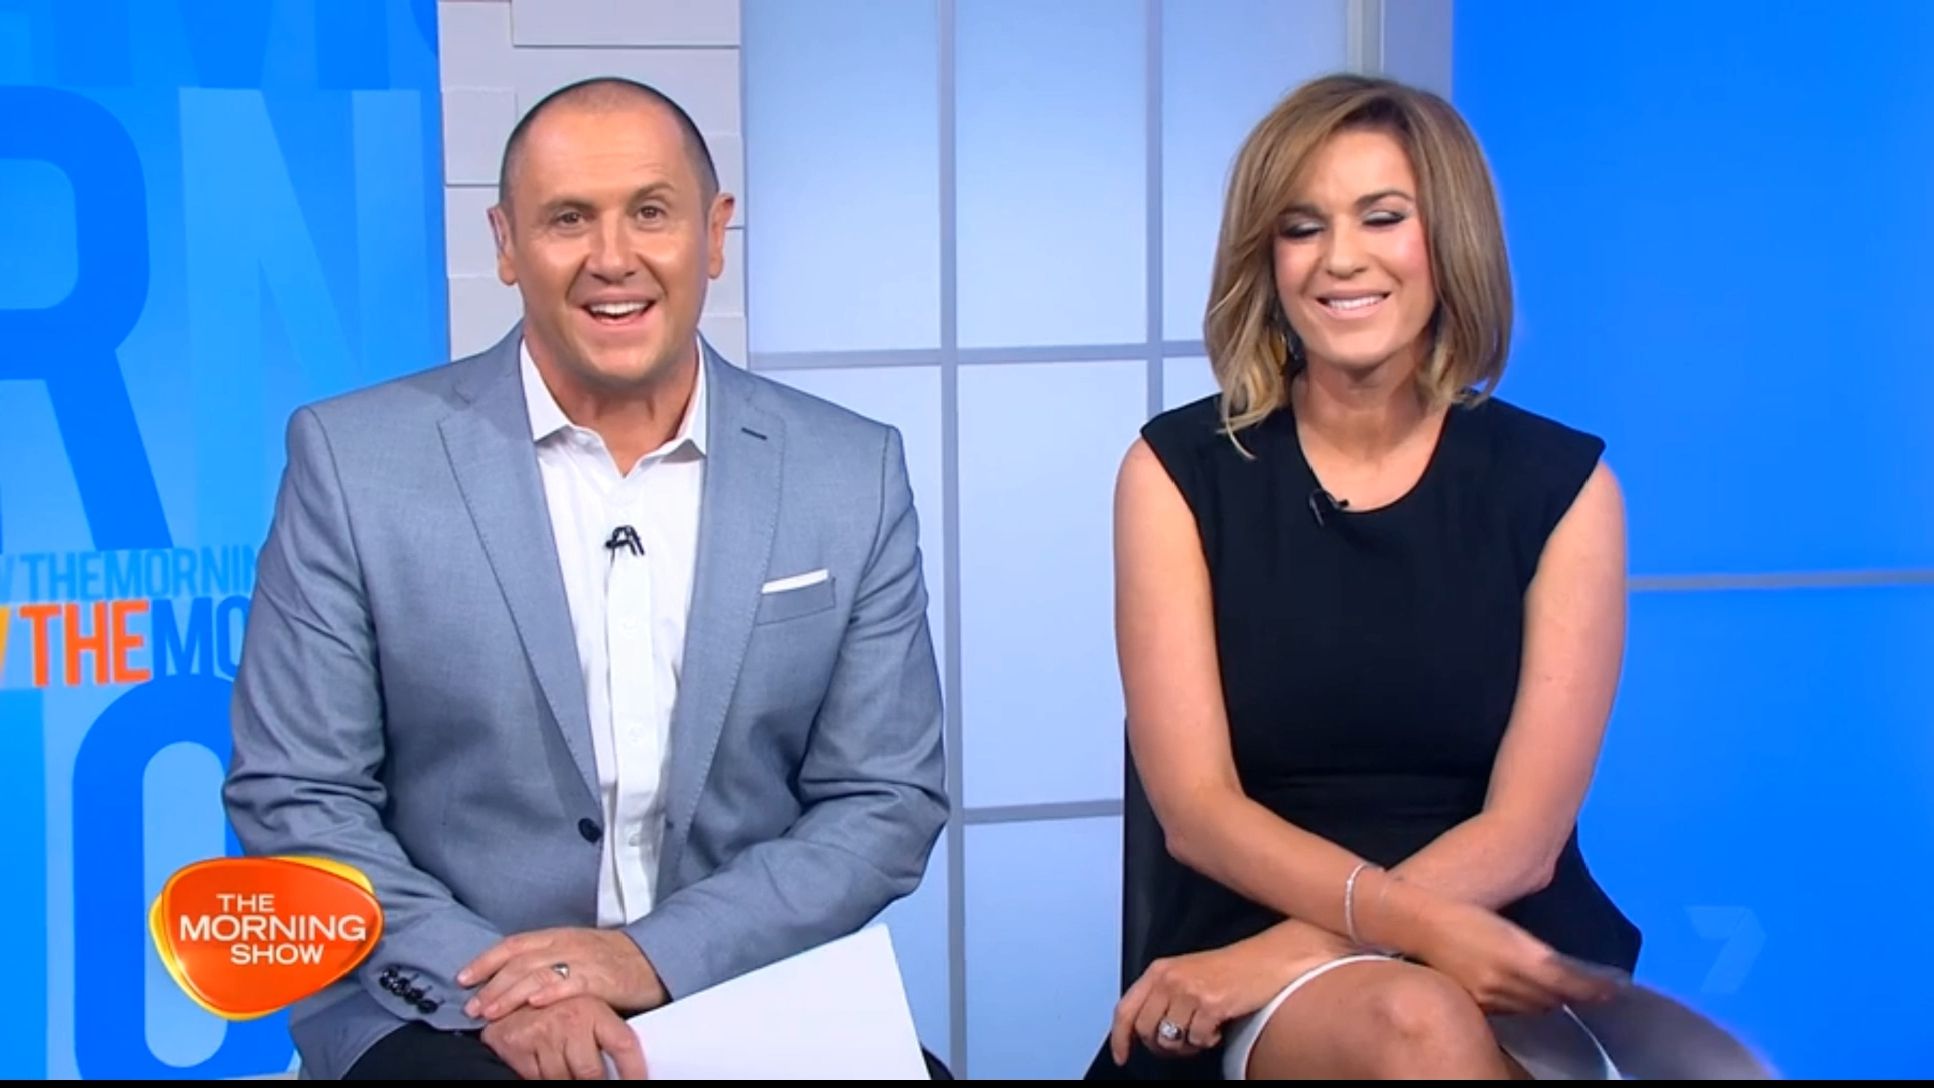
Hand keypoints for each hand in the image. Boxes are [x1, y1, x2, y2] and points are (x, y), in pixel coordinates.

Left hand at [460, 928, 667, 1021]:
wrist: (652, 960)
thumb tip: (508, 982)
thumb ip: (544, 962)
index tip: (462, 978)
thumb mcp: (573, 953)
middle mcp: (566, 944)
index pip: (513, 945)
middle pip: (519, 962)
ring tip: (492, 1012)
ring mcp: (583, 960)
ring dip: (510, 993)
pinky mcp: (601, 977)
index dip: (485, 960)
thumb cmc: (610, 961)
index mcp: (556, 936)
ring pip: (538, 973)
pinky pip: (571, 983)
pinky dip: (550, 992)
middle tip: (472, 1007)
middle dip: (491, 984)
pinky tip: (534, 1004)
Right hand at [480, 994, 646, 1079]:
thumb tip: (625, 1062)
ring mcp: (543, 1033)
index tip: (639, 1082)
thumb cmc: (557, 1006)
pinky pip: (537, 1079)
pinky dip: (544, 1077)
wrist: (510, 991)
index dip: (633, 1070)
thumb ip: (606, 1032)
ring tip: (570, 1067)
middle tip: (598, 1078)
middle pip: (592, 1072)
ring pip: (563, 1079)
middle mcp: (570, 1020)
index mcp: (594, 1009)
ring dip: (568, 1079)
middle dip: (597, 1081)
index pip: (623, 1045)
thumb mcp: (588, 1010)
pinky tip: (547, 1065)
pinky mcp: (517, 1046)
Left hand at [1109, 919, 1352, 1064]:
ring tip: (1204, 1032)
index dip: (1119, 1037)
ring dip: (1187, 1045)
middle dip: (1161, 1046)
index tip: (1121, 1056)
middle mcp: (1170, 979)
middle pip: (1146, 1030)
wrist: (1267, 959)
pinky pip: (1198, 1040)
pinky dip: (1209, 1041)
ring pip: (1171, 1040)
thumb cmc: (1228, 968)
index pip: (1126, 1008)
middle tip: (1182, 1043)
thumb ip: (1162, 995)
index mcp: (1159, 970)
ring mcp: (1189, 991)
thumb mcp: (1186, 973)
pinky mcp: (1210, 1005)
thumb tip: (1145, 1032)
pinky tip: (1219, 1027)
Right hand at [1409, 898, 1626, 1015]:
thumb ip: (1539, 954)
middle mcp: (1506, 983)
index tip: (1615, 989)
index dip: (1591, 988)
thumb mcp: (1507, 928)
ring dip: (1554, 1002)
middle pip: (1553, 1000)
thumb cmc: (1466, 917)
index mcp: (1517, 958)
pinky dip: (1529, 1005)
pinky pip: (1514, 1011)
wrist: (1420, 926)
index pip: (1565, 982)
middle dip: (1576, 997)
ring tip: (1570, 994)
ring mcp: (1490, 997)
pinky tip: (1531, 996)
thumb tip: (1568, 974)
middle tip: (1598, 990)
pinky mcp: (1478, 1003)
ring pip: (1535, 1007)